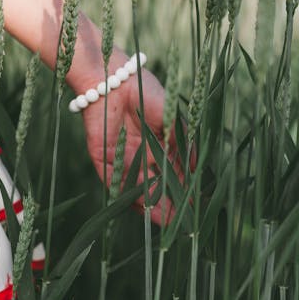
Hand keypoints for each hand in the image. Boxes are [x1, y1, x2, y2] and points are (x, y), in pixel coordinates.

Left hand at [77, 57, 183, 225]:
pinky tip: (141, 204)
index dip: (179, 192)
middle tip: (176, 222)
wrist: (114, 77)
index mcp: (156, 147)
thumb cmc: (146, 92)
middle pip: (152, 187)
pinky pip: (113, 180)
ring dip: (148, 204)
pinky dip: (126, 194)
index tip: (191, 208)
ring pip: (134, 188)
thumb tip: (196, 172)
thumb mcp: (174, 121)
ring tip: (162, 219)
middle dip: (164, 205)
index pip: (169, 176)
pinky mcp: (102, 156)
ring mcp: (120, 158)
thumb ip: (184, 147)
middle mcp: (139, 156)